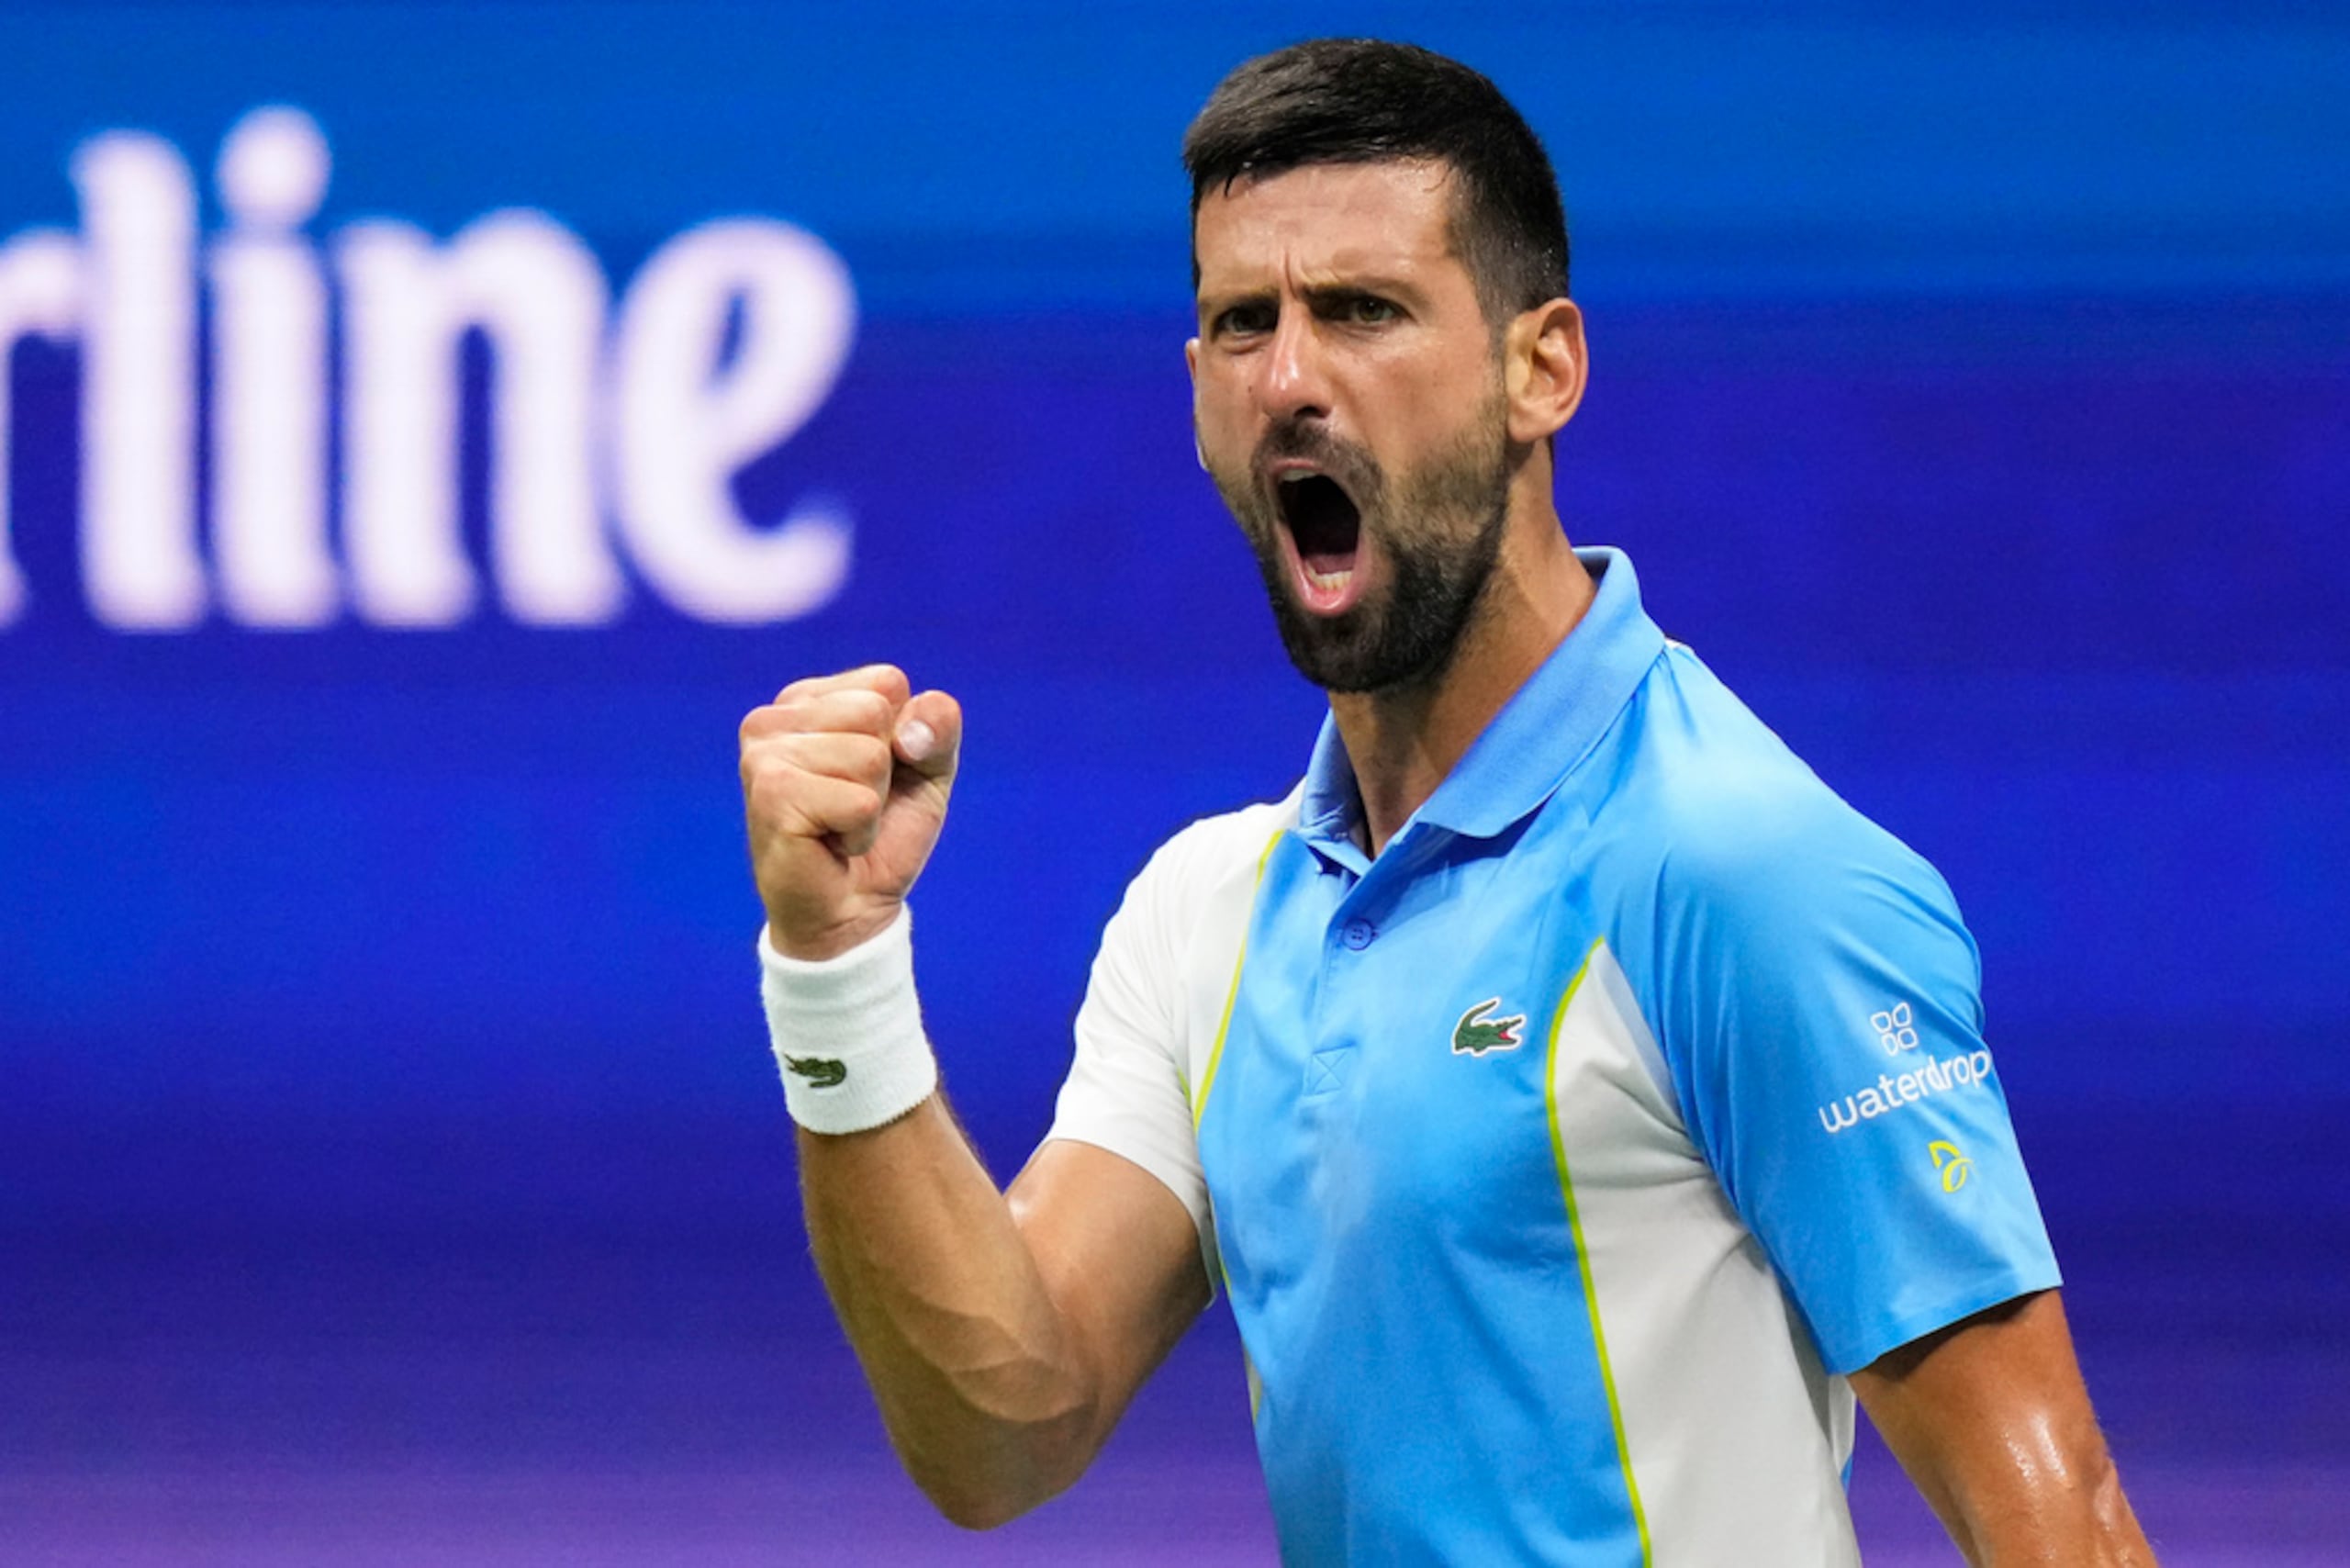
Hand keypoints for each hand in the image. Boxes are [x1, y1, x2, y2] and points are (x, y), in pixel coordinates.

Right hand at [740, 664, 962, 959]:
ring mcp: (765, 754)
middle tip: (855, 806)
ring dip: (872, 805)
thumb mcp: (928, 771)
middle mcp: (774, 717)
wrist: (850, 910)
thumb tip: (911, 730)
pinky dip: (861, 832)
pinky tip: (830, 843)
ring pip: (870, 756)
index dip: (906, 735)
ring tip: (840, 825)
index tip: (878, 775)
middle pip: (876, 712)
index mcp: (808, 698)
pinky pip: (859, 801)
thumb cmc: (882, 833)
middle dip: (886, 769)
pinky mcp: (772, 795)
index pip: (888, 682)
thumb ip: (937, 728)